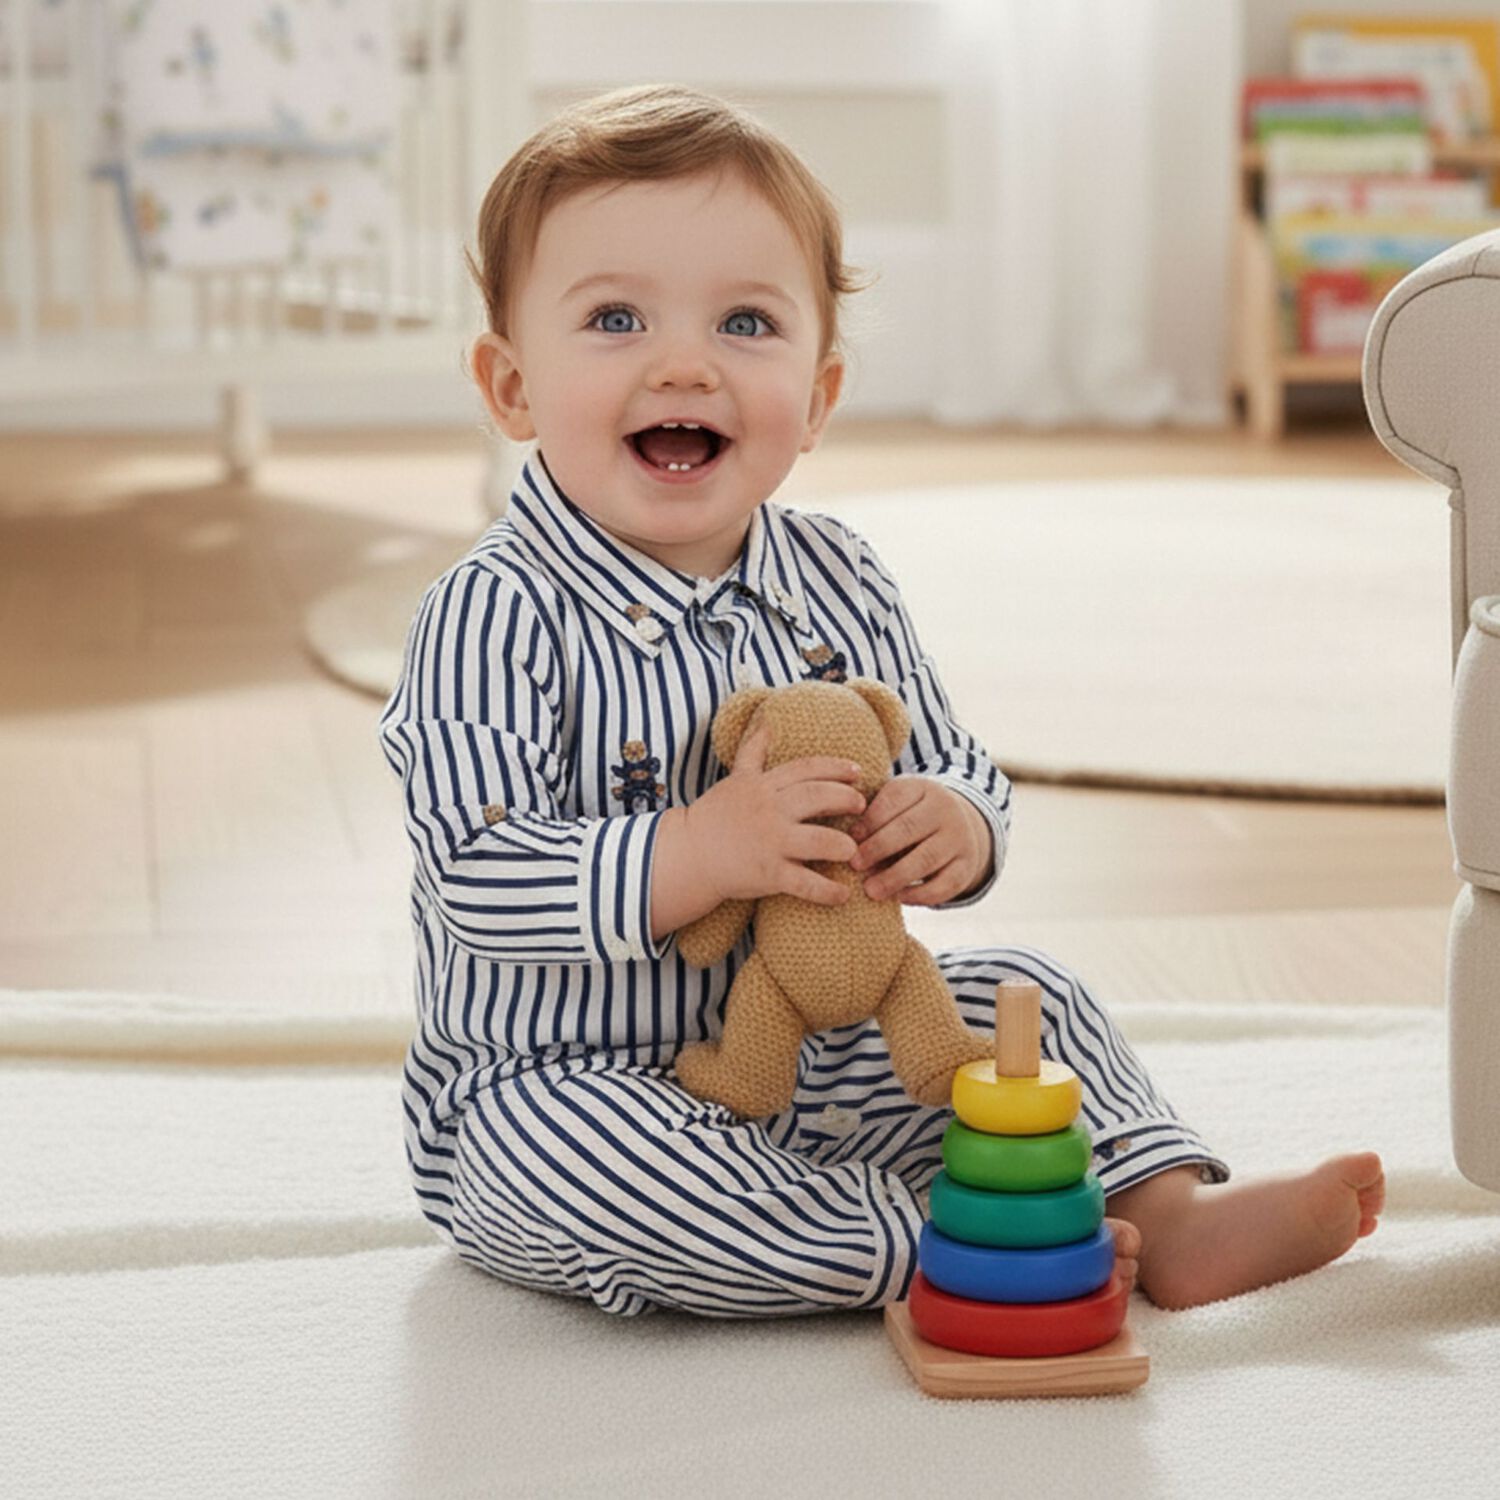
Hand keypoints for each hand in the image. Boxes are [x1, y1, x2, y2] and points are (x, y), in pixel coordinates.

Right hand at [684, 721, 865, 906]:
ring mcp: (770, 842)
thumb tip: (767, 723)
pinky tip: (843, 894)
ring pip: (818, 840)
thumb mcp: (735, 779)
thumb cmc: (714, 816)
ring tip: (854, 850)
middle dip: (846, 799)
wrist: (688, 855)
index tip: (857, 772)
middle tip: (862, 805)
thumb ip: (753, 752)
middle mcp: (769, 810)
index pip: (806, 769)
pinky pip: (805, 883)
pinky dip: (827, 890)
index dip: (835, 768)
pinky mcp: (768, 874)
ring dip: (843, 845)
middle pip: (818, 797)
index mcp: (763, 786)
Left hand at [847, 777, 992, 905]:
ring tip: (870, 890)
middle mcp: (945, 809)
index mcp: (922, 788)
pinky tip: (898, 897)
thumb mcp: (897, 805)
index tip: (848, 839)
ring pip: (926, 859)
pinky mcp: (966, 866)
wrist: (958, 827)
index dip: (869, 820)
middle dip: (878, 848)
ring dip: (894, 876)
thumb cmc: (910, 817)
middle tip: (854, 865)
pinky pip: (944, 884)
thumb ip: (873, 815)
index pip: (894, 799)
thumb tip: (841, 839)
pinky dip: (920, 894)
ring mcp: (959, 838)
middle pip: (908, 828)